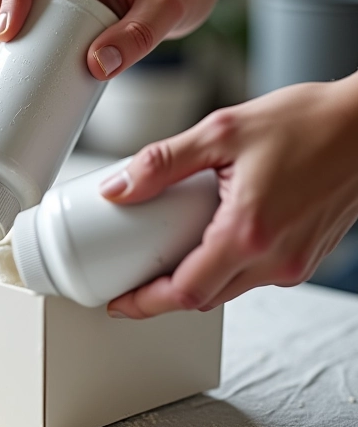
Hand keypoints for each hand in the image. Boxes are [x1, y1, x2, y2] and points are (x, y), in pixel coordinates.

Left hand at [101, 77, 357, 318]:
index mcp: (248, 233)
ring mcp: (294, 263)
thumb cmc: (309, 123)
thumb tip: (118, 189)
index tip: (119, 303)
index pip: (184, 291)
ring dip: (195, 281)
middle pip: (203, 298)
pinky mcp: (305, 257)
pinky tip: (212, 240)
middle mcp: (275, 259)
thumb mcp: (222, 131)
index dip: (145, 304)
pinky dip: (225, 268)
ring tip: (167, 256)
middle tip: (134, 280)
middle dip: (163, 295)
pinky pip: (254, 277)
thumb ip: (162, 162)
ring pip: (228, 290)